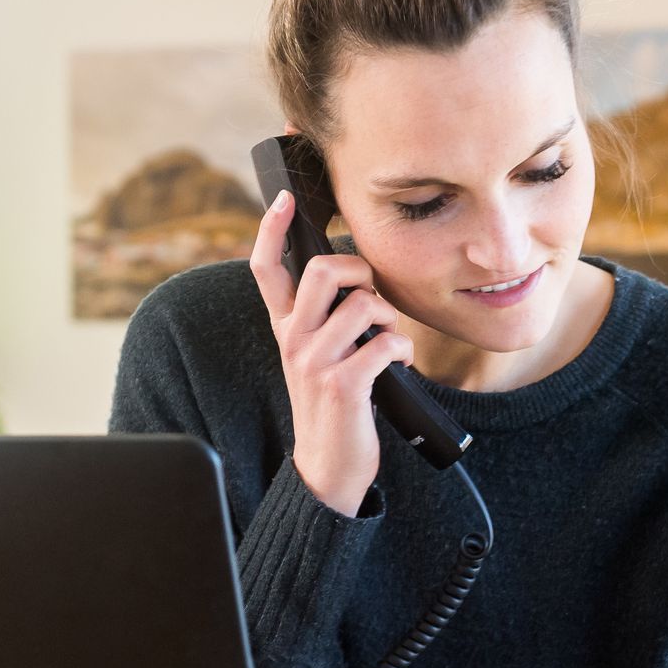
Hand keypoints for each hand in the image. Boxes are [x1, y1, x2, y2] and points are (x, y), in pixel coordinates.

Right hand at [248, 189, 414, 517]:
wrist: (327, 467)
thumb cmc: (333, 405)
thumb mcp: (317, 356)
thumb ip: (324, 319)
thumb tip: (354, 278)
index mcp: (285, 328)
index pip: (265, 269)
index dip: (271, 230)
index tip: (284, 199)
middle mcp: (293, 340)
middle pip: (322, 270)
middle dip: (361, 272)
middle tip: (371, 299)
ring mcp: (315, 362)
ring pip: (362, 305)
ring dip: (389, 318)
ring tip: (388, 340)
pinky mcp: (342, 385)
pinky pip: (385, 343)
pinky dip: (403, 349)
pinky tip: (399, 365)